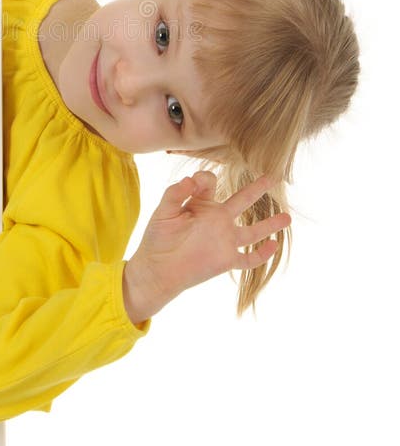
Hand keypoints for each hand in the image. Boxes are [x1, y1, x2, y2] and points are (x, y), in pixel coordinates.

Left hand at [123, 172, 290, 322]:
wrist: (157, 269)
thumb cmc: (158, 238)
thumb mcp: (164, 210)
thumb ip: (175, 193)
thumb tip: (192, 179)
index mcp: (201, 204)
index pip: (212, 183)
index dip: (206, 179)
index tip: (198, 183)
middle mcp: (217, 219)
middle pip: (241, 200)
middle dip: (256, 188)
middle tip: (272, 176)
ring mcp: (224, 239)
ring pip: (253, 230)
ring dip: (270, 224)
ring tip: (288, 217)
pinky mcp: (226, 259)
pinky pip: (249, 258)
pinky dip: (262, 254)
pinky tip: (274, 246)